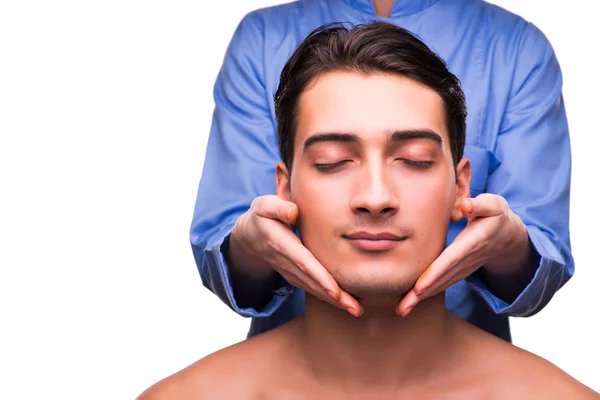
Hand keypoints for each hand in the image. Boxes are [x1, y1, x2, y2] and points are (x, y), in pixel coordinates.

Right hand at [229, 195, 362, 315]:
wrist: (249, 236)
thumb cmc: (262, 216)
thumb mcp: (264, 206)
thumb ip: (277, 207)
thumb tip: (293, 212)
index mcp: (281, 243)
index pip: (303, 262)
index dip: (319, 276)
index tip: (335, 291)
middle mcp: (286, 262)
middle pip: (312, 281)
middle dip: (333, 297)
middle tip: (356, 309)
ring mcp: (290, 272)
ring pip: (313, 288)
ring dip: (335, 301)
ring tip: (356, 310)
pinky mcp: (295, 275)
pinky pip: (312, 288)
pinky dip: (328, 297)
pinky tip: (345, 303)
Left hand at [397, 194, 529, 315]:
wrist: (508, 235)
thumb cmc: (496, 215)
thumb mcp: (493, 205)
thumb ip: (480, 204)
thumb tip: (466, 205)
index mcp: (472, 243)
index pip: (450, 260)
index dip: (434, 274)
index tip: (419, 288)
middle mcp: (466, 260)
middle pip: (441, 279)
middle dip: (421, 294)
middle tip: (401, 308)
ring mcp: (463, 268)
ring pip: (440, 285)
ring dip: (420, 298)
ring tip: (401, 310)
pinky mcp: (459, 271)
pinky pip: (441, 283)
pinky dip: (426, 293)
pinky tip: (411, 300)